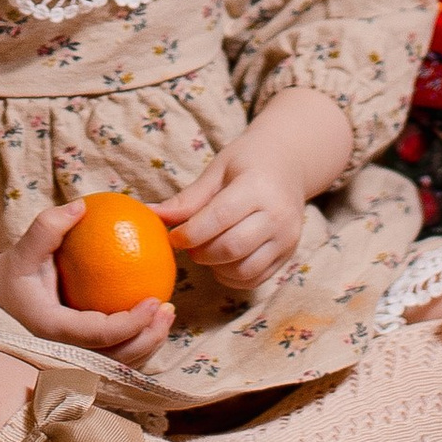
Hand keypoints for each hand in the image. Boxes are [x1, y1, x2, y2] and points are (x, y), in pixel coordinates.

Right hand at [0, 208, 174, 367]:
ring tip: (167, 315)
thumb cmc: (10, 273)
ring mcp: (74, 358)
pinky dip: (137, 341)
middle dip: (148, 338)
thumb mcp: (22, 249)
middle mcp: (66, 352)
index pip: (100, 334)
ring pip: (119, 363)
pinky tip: (152, 317)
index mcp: (54, 331)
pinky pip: (115, 354)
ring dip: (148, 343)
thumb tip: (82, 206)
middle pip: (117, 358)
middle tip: (168, 309)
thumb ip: (48, 227)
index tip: (155, 299)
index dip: (131, 323)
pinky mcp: (81, 355)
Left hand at [157, 140, 309, 295]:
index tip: (173, 237)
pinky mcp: (289, 256)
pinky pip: (255, 280)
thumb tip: (152, 213)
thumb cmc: (248, 162)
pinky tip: (221, 262)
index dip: (191, 233)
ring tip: (205, 250)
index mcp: (258, 187)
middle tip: (188, 244)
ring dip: (215, 268)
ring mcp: (287, 239)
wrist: (289, 163)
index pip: (220, 218)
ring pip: (244, 270)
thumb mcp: (217, 170)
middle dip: (200, 252)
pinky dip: (231, 278)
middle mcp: (278, 216)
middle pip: (231, 248)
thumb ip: (189, 197)